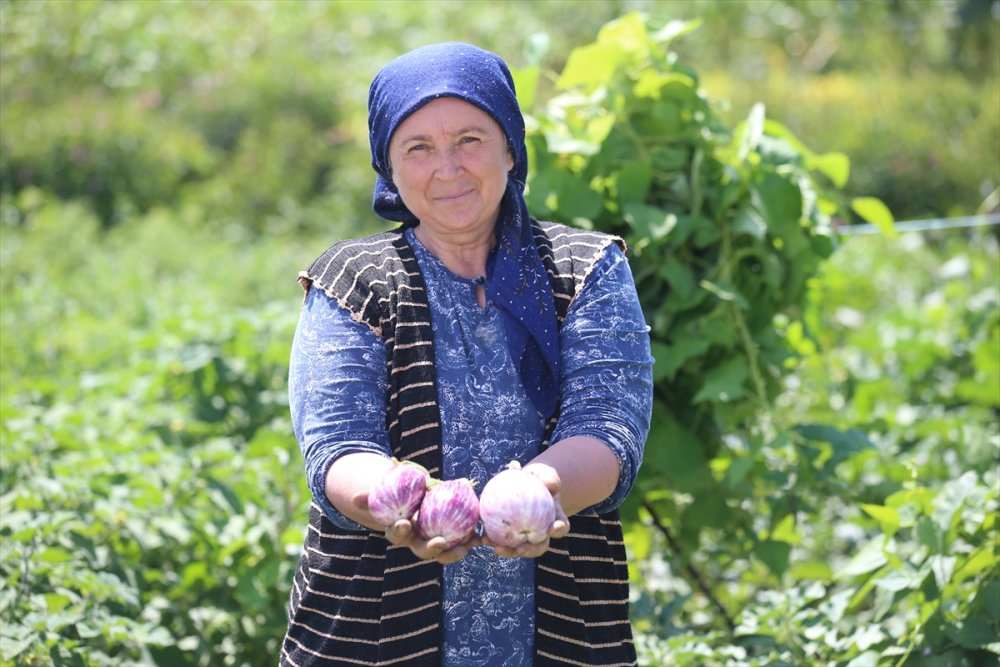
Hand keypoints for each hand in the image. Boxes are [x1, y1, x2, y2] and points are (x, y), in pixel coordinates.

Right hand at [352, 489, 479, 564]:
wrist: (418, 499)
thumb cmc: (400, 494)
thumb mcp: (387, 492)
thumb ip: (373, 496)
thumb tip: (356, 497)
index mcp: (402, 532)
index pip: (399, 535)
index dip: (401, 532)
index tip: (405, 523)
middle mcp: (418, 542)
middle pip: (424, 550)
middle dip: (432, 549)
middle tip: (440, 543)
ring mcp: (436, 542)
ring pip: (445, 553)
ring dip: (454, 553)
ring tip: (466, 547)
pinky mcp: (453, 538)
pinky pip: (462, 542)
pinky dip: (471, 540)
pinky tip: (482, 537)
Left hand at [483, 463, 569, 558]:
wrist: (525, 483)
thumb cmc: (537, 478)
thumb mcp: (545, 474)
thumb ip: (549, 478)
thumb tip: (551, 484)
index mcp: (555, 519)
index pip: (561, 527)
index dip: (559, 530)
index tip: (553, 528)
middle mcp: (542, 533)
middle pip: (539, 547)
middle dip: (530, 550)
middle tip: (520, 548)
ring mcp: (525, 537)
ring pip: (519, 549)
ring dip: (509, 551)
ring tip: (496, 549)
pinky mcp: (509, 537)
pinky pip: (501, 540)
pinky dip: (493, 540)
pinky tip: (481, 538)